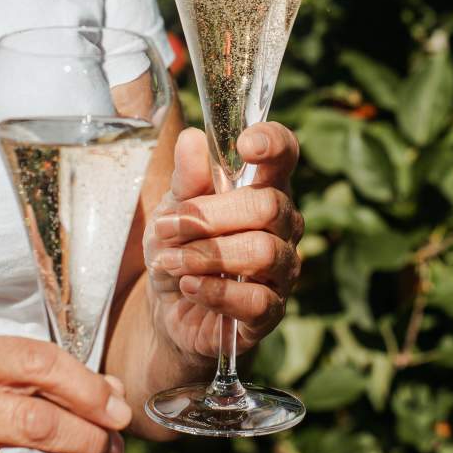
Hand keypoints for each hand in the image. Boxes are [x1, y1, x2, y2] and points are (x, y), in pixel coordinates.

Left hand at [144, 124, 302, 359]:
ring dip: (206, 255)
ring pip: (263, 252)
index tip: (246, 144)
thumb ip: (186, 180)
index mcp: (264, 190)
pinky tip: (189, 286)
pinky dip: (215, 291)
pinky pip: (257, 300)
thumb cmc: (178, 247)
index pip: (286, 157)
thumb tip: (192, 140)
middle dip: (211, 216)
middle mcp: (284, 227)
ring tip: (170, 261)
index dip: (274, 144)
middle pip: (269, 206)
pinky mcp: (270, 312)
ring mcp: (282, 271)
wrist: (168, 307)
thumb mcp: (171, 210)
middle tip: (167, 228)